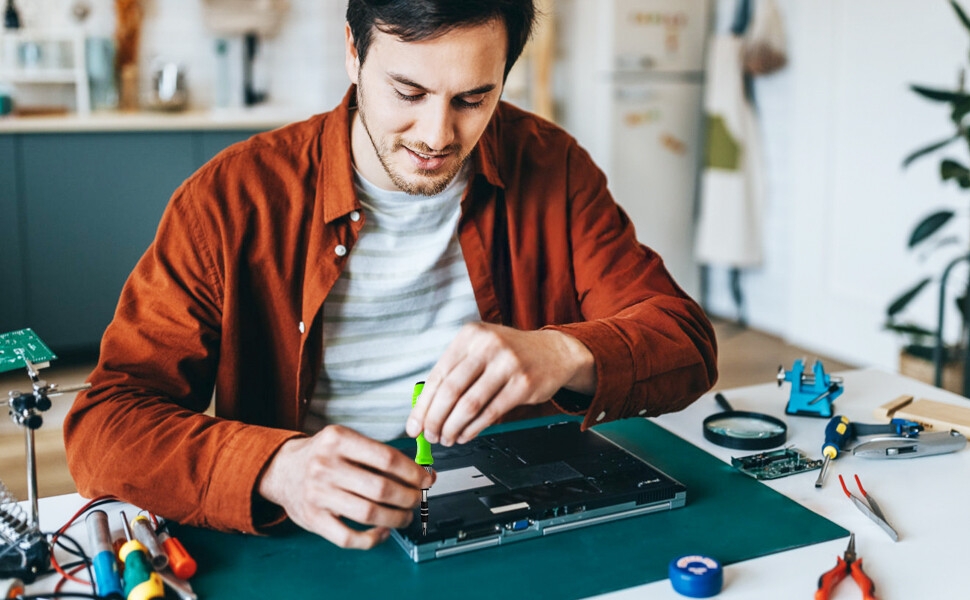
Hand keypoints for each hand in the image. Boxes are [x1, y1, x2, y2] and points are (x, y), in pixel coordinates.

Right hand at [258, 425, 433, 548]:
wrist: (282, 469)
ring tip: (406, 515)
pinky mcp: (313, 519)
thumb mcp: (347, 441)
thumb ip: (381, 456)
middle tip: (418, 499)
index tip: (427, 478)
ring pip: (369, 513)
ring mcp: (318, 494)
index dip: (413, 472)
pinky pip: (349, 537)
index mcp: (338, 439)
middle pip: (381, 488)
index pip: (387, 458)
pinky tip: (383, 530)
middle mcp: (325, 465)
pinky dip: (372, 539)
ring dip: (396, 518)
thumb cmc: (323, 455)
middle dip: (409, 497)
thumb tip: (422, 473)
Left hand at [406, 322, 594, 446]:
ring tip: (446, 438)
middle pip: (450, 391)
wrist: (555, 351)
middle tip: (429, 436)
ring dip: (453, 427)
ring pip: (469, 404)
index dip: (423, 405)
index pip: (438, 375)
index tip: (414, 425)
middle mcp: (488, 345)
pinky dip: (473, 429)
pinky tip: (465, 435)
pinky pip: (490, 412)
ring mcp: (507, 364)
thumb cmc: (511, 353)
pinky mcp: (523, 384)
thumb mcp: (481, 349)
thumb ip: (455, 372)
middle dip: (435, 420)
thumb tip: (425, 409)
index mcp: (470, 335)